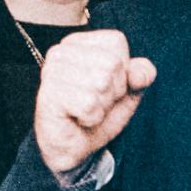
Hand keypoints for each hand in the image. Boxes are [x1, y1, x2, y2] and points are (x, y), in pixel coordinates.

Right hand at [34, 27, 156, 174]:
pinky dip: (91, 118)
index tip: (105, 87)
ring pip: (101, 83)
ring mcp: (52, 72)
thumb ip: (141, 75)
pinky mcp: (48, 95)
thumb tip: (140, 73)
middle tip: (94, 103)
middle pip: (112, 63)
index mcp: (78, 43)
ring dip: (101, 106)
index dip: (122, 70)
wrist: (74, 148)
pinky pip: (89, 104)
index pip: (116, 42)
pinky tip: (78, 119)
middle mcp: (61, 52)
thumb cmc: (96, 115)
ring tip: (85, 111)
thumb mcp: (127, 92)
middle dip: (112, 91)